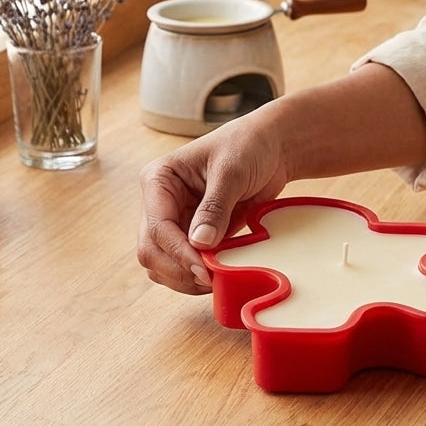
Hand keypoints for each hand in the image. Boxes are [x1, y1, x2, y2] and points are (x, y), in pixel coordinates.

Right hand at [137, 111, 289, 293]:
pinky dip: (199, 274)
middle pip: (152, 251)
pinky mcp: (194, 235)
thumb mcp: (231, 171)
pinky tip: (220, 274)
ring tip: (217, 278)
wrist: (272, 147)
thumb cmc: (249, 146)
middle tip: (211, 280)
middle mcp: (161, 203)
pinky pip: (186, 264)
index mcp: (159, 180)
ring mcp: (176, 221)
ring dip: (186, 278)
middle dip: (179, 269)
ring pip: (164, 265)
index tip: (204, 269)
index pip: (157, 227)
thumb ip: (215, 207)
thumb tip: (200, 243)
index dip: (178, 253)